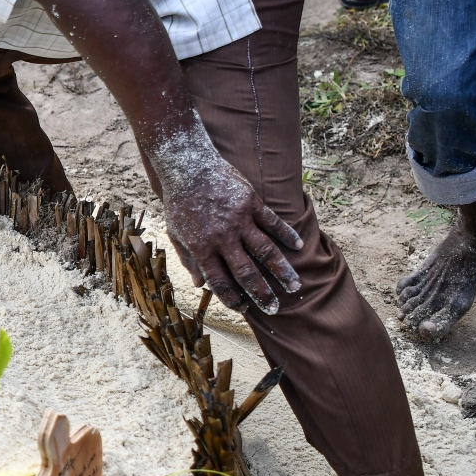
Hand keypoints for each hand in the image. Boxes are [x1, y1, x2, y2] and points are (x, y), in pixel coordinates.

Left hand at [155, 132, 302, 313]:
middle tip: (274, 308)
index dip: (232, 298)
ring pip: (266, 251)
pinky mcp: (251, 203)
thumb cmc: (180, 203)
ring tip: (294, 286)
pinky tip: (298, 246)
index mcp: (202, 248)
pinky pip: (273, 223)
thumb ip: (189, 259)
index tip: (244, 308)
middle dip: (261, 294)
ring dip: (281, 271)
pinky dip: (287, 235)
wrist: (187, 166)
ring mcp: (239, 220)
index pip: (220, 282)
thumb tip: (199, 285)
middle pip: (246, 273)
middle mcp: (222, 238)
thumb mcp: (177, 234)